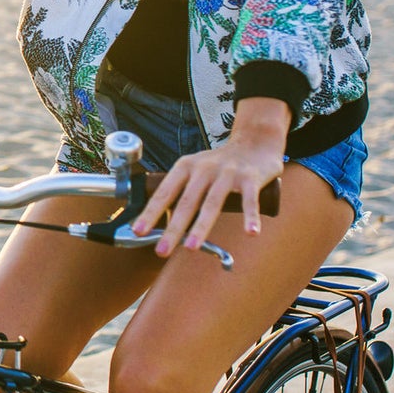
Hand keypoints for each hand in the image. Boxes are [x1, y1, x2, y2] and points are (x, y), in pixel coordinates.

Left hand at [133, 100, 289, 255]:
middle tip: (162, 250)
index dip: (150, 212)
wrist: (255, 142)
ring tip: (191, 248)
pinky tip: (251, 232)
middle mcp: (204, 168)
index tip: (138, 230)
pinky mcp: (250, 178)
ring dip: (200, 227)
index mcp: (186, 166)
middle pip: (186, 202)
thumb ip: (183, 192)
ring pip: (212, 203)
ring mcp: (227, 172)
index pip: (164, 192)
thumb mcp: (196, 170)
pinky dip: (250, 216)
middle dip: (173, 229)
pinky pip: (249, 200)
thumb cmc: (220, 163)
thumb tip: (162, 222)